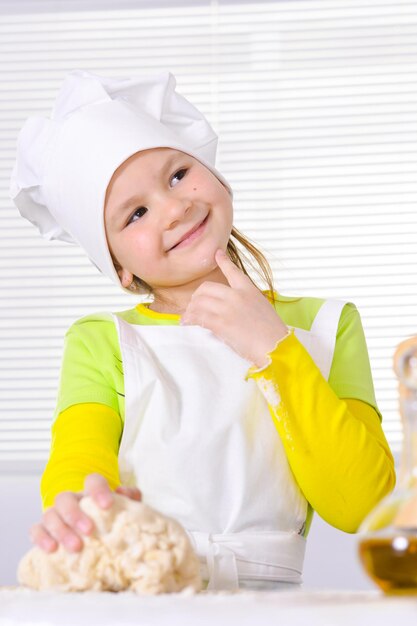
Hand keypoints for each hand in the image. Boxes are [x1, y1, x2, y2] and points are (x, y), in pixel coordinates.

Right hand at [30, 473, 140, 553]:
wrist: (95, 529)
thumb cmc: (110, 517)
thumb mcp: (125, 507)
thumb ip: (129, 497)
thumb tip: (123, 493)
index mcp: (90, 491)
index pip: (92, 481)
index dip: (98, 490)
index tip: (107, 505)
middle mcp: (71, 500)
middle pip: (64, 498)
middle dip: (75, 514)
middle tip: (89, 530)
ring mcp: (56, 514)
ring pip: (49, 514)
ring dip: (61, 530)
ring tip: (75, 547)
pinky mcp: (44, 530)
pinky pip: (36, 530)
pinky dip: (41, 538)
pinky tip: (51, 549)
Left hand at [180, 249, 288, 366]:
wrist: (275, 345)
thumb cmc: (271, 332)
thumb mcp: (262, 308)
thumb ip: (246, 302)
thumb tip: (229, 308)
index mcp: (249, 290)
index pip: (233, 271)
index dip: (223, 261)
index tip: (216, 253)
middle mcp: (237, 295)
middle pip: (206, 288)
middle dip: (197, 297)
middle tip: (194, 306)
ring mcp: (228, 308)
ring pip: (199, 302)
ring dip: (191, 310)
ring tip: (188, 317)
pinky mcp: (221, 323)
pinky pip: (199, 316)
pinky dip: (190, 319)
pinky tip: (187, 322)